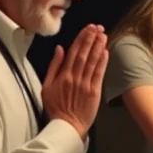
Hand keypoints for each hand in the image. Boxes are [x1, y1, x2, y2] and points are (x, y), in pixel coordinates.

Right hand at [41, 24, 108, 139]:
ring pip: (93, 62)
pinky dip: (102, 62)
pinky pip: (99, 74)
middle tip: (98, 27)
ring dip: (98, 47)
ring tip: (103, 35)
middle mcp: (75, 77)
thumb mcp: (46, 86)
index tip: (87, 28)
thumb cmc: (55, 107)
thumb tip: (60, 49)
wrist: (66, 125)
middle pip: (84, 54)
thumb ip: (54, 66)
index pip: (73, 52)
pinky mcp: (95, 92)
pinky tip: (105, 52)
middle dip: (91, 39)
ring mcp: (85, 84)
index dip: (81, 39)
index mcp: (63, 75)